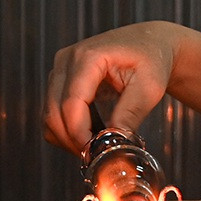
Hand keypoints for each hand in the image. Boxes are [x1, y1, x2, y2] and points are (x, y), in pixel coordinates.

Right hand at [44, 23, 182, 153]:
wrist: (148, 44)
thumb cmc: (152, 60)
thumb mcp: (150, 88)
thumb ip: (130, 114)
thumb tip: (114, 143)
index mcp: (88, 56)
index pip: (72, 104)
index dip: (80, 134)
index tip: (96, 153)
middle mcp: (67, 60)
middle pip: (54, 112)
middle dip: (73, 140)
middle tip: (97, 157)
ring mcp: (59, 69)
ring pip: (49, 115)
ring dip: (68, 138)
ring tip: (97, 146)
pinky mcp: (59, 80)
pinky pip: (52, 113)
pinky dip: (66, 130)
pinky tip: (90, 134)